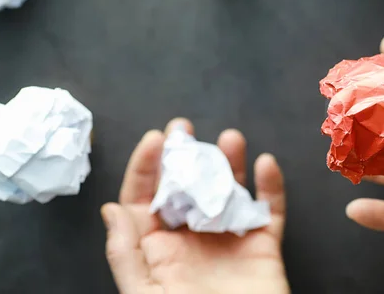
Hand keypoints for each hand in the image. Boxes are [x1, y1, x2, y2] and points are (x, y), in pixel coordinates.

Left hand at [101, 119, 289, 293]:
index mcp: (159, 250)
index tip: (154, 140)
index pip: (146, 201)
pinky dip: (272, 188)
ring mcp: (230, 242)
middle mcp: (193, 239)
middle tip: (184, 128)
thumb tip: (110, 209)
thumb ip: (126, 255)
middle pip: (188, 189)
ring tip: (229, 139)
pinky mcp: (263, 248)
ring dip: (230, 163)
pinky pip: (269, 212)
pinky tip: (266, 165)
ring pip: (229, 192)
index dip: (147, 168)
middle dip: (185, 156)